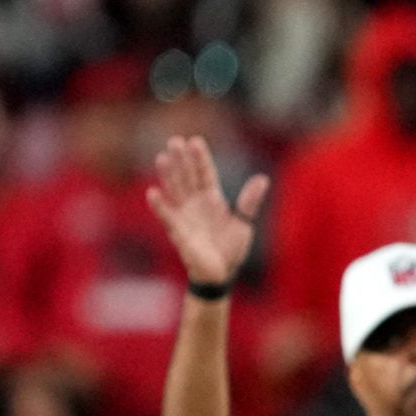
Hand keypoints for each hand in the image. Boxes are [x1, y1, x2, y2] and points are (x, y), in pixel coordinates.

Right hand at [146, 135, 267, 287]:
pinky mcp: (178, 231)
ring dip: (168, 175)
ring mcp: (185, 215)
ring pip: (174, 190)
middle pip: (187, 177)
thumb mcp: (243, 224)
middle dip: (181, 160)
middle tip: (174, 140)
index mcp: (212, 199)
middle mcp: (195, 203)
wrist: (220, 274)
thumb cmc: (231, 249)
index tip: (195, 141)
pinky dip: (160, 206)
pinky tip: (153, 192)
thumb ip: (249, 202)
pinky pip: (167, 216)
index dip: (200, 159)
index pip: (205, 174)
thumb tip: (263, 179)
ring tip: (162, 157)